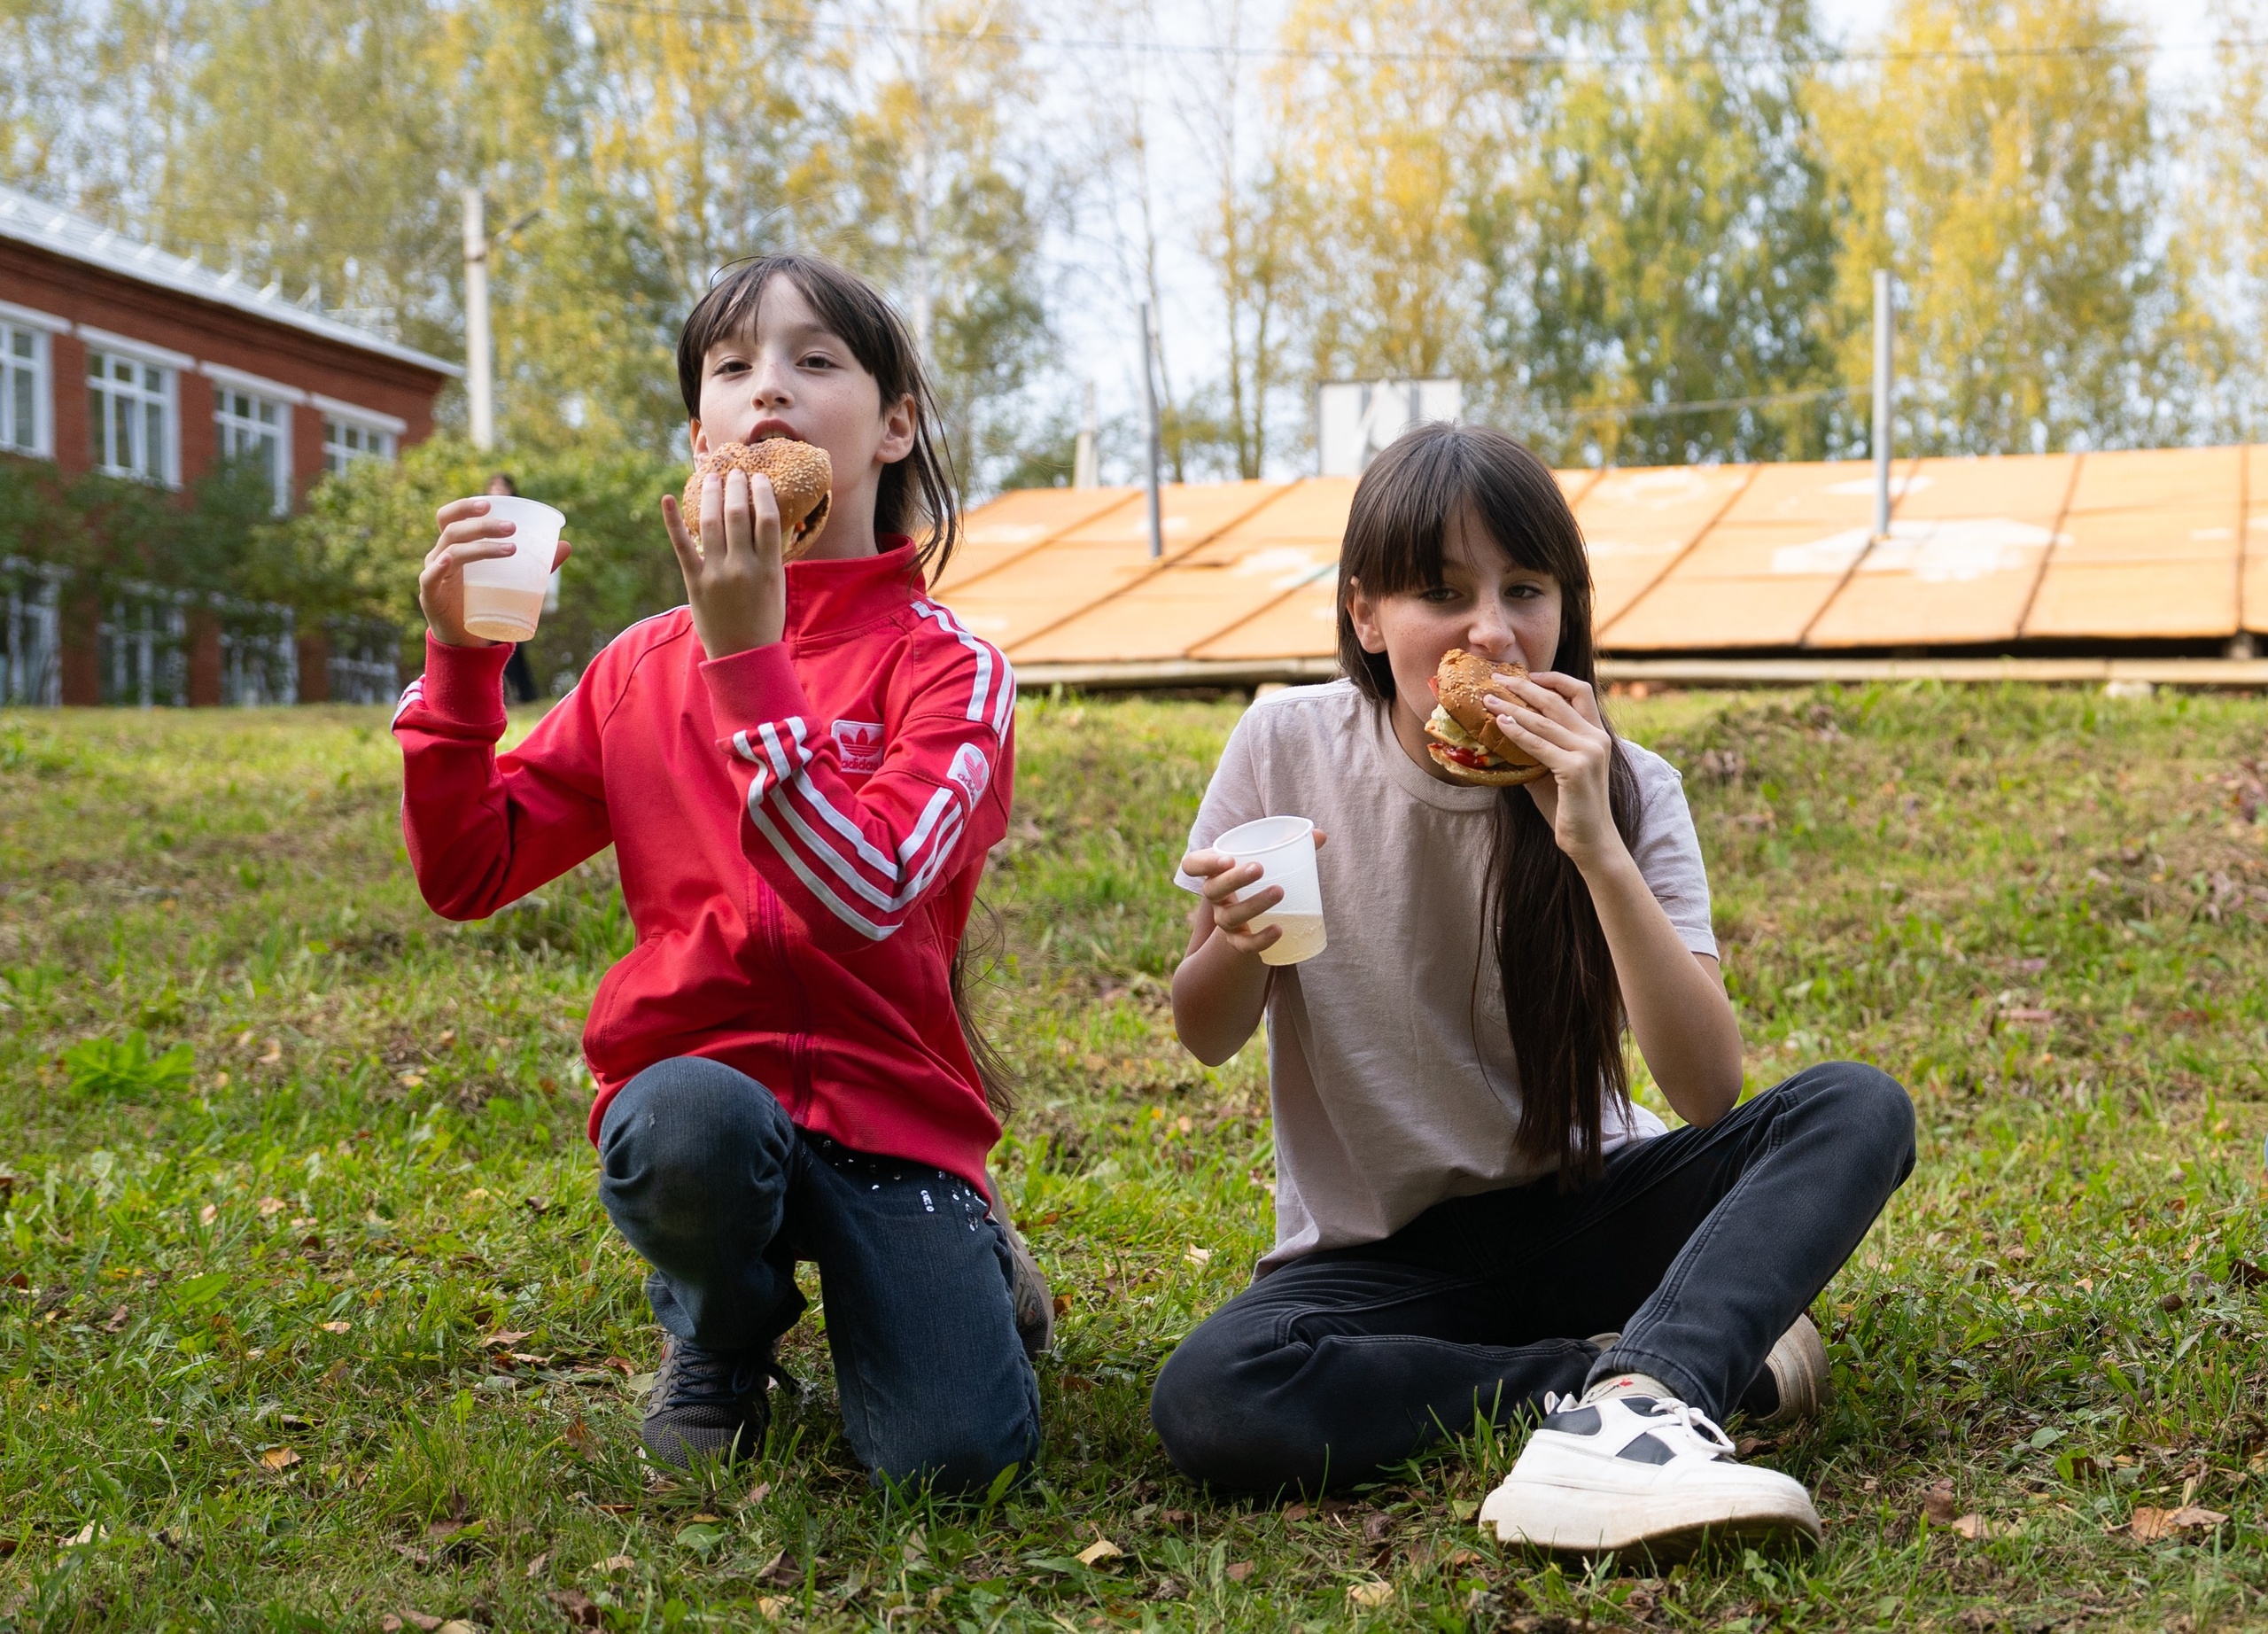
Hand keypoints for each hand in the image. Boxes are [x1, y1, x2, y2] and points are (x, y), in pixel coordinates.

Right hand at [421, 497, 571, 647]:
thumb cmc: (484, 601)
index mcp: (454, 546)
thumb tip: (566, 546)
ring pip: (451, 551)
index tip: (489, 504)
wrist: (466, 639)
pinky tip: (449, 561)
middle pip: (454, 530)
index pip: (450, 517)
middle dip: (482, 526)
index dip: (464, 507)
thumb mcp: (509, 580)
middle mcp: (439, 555)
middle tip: (511, 528)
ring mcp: (433, 575)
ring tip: (511, 549)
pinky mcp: (430, 597)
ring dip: (481, 547)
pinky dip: (438, 568)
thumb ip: (535, 564)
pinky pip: (429, 578)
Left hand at [663, 469, 784, 659]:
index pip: (767, 518)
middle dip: (737, 487)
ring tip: (712, 479)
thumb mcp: (776, 586)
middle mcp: (742, 567)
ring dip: (711, 495)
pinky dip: (673, 521)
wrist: (742, 655)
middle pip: (738, 514)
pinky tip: (668, 498)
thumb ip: (770, 555)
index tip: (760, 478)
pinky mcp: (695, 582)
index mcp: (768, 567)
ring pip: (711, 522)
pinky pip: (682, 545)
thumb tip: (764, 521)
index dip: (763, 493)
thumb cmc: (764, 620)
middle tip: (736, 472)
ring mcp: (716, 574)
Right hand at [1178, 831, 1327, 959]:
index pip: (1193, 864)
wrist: (1253, 916)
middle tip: (1259, 868)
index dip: (1204, 863)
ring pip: (1230, 916)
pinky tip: (1279, 930)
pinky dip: (1260, 939)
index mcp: (1214, 871)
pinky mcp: (1237, 941)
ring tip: (1279, 891)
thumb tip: (1320, 836)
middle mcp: (1214, 896)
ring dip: (1253, 904)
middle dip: (1234, 879)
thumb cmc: (1261, 877)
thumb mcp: (1268, 858)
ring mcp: (1224, 920)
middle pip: (1212, 889)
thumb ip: (1290, 845)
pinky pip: (1244, 945)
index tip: (1227, 858)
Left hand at [1484, 673, 1626, 870]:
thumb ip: (1537, 748)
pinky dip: (1516, 732)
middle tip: (1497, 678)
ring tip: (1487, 700)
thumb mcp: (1552, 770)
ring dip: (1511, 707)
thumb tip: (1503, 729)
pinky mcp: (1576, 769)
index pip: (1580, 691)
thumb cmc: (1568, 807)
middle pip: (1557, 700)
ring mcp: (1588, 752)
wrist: (1590, 841)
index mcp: (1596, 734)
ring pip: (1543, 720)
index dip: (1553, 678)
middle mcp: (1597, 738)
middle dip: (1524, 686)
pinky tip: (1499, 725)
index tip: (1527, 674)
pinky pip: (1538, 744)